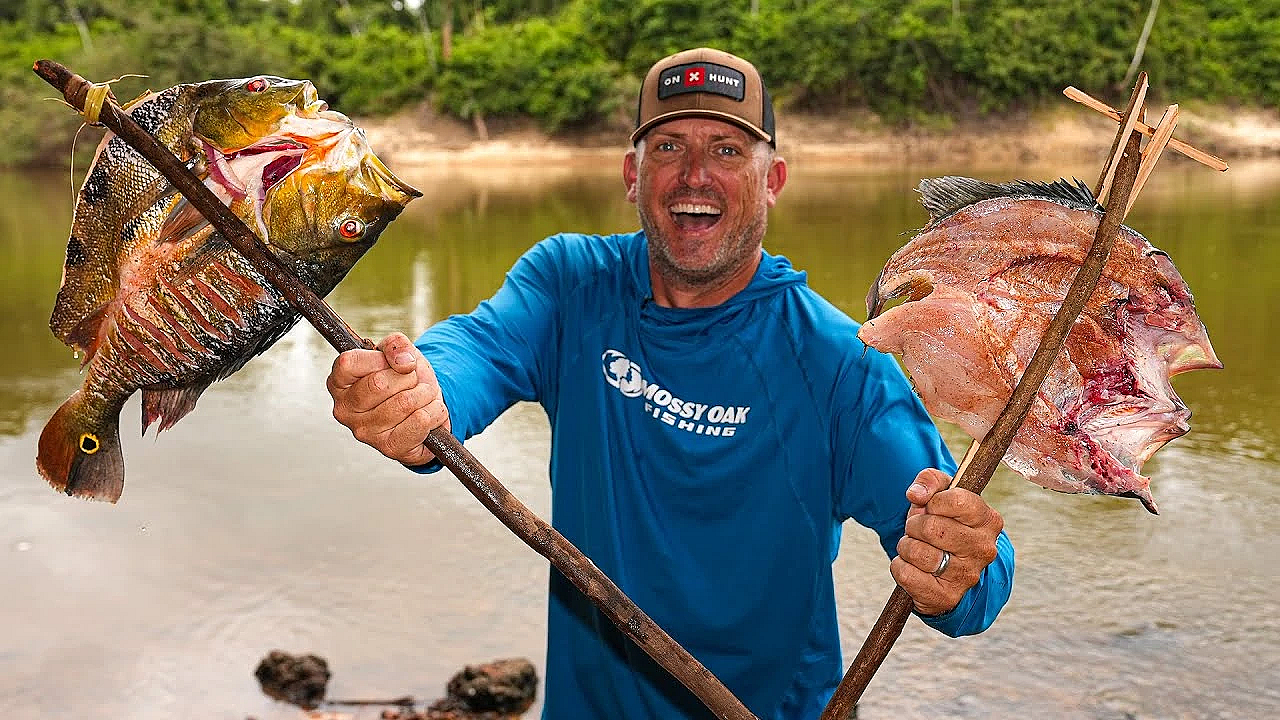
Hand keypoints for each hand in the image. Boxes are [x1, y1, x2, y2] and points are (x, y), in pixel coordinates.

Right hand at [327, 332, 449, 465]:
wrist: (425, 407)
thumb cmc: (405, 378)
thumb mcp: (399, 352)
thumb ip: (396, 344)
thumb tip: (403, 362)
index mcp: (339, 383)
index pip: (349, 363)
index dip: (379, 358)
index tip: (395, 363)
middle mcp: (345, 410)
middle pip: (379, 383)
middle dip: (408, 376)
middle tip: (413, 381)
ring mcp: (364, 432)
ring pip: (404, 402)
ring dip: (426, 394)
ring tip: (424, 396)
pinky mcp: (389, 448)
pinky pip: (420, 421)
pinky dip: (435, 411)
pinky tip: (429, 413)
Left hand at [890, 468, 1003, 616]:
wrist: (946, 568)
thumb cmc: (943, 522)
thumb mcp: (940, 494)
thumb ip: (929, 480)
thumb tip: (916, 494)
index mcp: (988, 520)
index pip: (956, 501)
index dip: (933, 502)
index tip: (932, 508)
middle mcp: (984, 549)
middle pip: (932, 528)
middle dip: (915, 525)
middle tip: (919, 530)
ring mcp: (967, 575)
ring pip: (917, 552)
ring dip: (906, 546)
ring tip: (916, 547)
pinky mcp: (947, 596)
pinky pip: (906, 574)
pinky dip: (900, 567)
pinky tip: (913, 566)